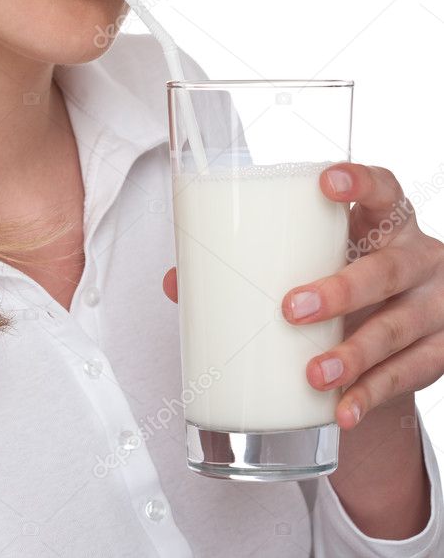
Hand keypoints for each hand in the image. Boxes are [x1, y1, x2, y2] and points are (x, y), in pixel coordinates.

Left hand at [162, 163, 443, 430]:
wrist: (405, 331)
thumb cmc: (344, 275)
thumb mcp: (314, 260)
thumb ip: (254, 265)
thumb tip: (176, 281)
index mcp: (386, 221)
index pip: (384, 189)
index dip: (360, 182)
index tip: (325, 182)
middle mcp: (418, 258)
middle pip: (387, 268)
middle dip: (340, 290)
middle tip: (290, 308)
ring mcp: (436, 307)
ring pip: (398, 328)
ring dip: (353, 355)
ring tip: (313, 374)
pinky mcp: (440, 352)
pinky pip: (408, 376)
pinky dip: (371, 395)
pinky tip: (343, 411)